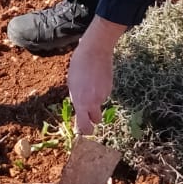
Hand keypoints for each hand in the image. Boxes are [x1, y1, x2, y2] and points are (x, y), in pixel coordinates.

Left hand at [67, 17, 127, 135]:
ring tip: (89, 85)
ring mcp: (104, 95)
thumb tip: (80, 109)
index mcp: (81, 102)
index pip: (84, 126)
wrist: (96, 51)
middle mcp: (94, 101)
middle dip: (92, 120)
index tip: (82, 132)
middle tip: (88, 116)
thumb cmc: (79, 66)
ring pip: (99, 104)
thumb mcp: (72, 84)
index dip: (84, 132)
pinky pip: (103, 94)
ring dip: (95, 100)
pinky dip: (100, 91)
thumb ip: (76, 99)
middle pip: (96, 120)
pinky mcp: (110, 88)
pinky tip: (96, 80)